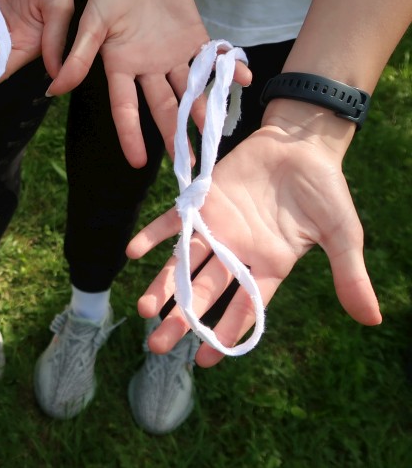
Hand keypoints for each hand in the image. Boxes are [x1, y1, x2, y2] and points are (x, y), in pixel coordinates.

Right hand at [48, 0, 251, 166]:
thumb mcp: (91, 23)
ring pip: (189, 89)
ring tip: (214, 132)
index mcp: (121, 68)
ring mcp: (173, 56)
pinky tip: (242, 78)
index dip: (130, 135)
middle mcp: (148, 69)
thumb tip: (54, 88)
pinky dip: (228, 67)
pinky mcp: (195, 39)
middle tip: (187, 163)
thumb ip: (79, 56)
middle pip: (163, 107)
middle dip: (174, 134)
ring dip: (202, 109)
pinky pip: (212, 58)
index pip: (125, 109)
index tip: (137, 162)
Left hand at [127, 109, 380, 366]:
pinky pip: (172, 221)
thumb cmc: (324, 190)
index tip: (205, 360)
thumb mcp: (343, 234)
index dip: (226, 332)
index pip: (245, 306)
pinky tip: (134, 252)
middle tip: (156, 346)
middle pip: (205, 292)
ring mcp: (217, 228)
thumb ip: (349, 273)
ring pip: (184, 263)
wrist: (302, 144)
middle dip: (181, 319)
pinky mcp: (202, 201)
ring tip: (143, 310)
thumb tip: (371, 318)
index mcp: (270, 266)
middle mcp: (237, 253)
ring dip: (163, 286)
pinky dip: (153, 235)